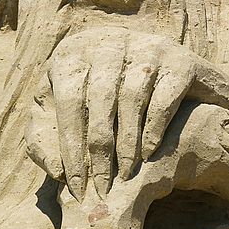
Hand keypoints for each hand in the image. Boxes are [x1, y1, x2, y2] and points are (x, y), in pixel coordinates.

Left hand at [26, 26, 228, 200]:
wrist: (169, 78)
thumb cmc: (105, 103)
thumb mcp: (68, 114)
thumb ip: (48, 139)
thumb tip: (56, 170)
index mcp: (75, 51)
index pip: (67, 99)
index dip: (69, 146)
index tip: (76, 186)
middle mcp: (110, 42)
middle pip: (99, 98)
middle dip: (99, 149)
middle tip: (102, 186)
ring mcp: (148, 46)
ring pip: (132, 96)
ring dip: (127, 142)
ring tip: (126, 174)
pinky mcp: (180, 59)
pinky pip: (164, 96)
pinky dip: (154, 129)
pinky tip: (149, 154)